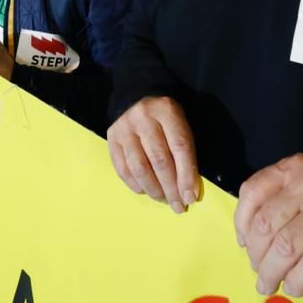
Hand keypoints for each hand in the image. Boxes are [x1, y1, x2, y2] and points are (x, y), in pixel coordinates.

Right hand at [107, 96, 199, 213]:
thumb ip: (186, 152)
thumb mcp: (181, 124)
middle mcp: (143, 118)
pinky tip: (147, 191)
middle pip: (159, 160)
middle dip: (171, 188)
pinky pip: (123, 169)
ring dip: (154, 190)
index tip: (191, 197)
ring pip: (140, 167)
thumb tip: (188, 191)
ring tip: (164, 200)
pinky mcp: (112, 139)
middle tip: (179, 206)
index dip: (187, 175)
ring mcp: (124, 128)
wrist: (137, 97)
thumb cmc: (165, 118)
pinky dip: (136, 185)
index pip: (180, 147)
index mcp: (167, 111)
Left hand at [234, 154, 302, 296]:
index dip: (241, 223)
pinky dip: (298, 280)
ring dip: (272, 272)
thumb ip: (278, 194)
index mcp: (292, 169)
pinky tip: (294, 285)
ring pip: (285, 248)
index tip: (244, 242)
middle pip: (266, 226)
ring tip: (270, 283)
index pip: (252, 193)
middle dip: (256, 255)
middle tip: (258, 270)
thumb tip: (249, 234)